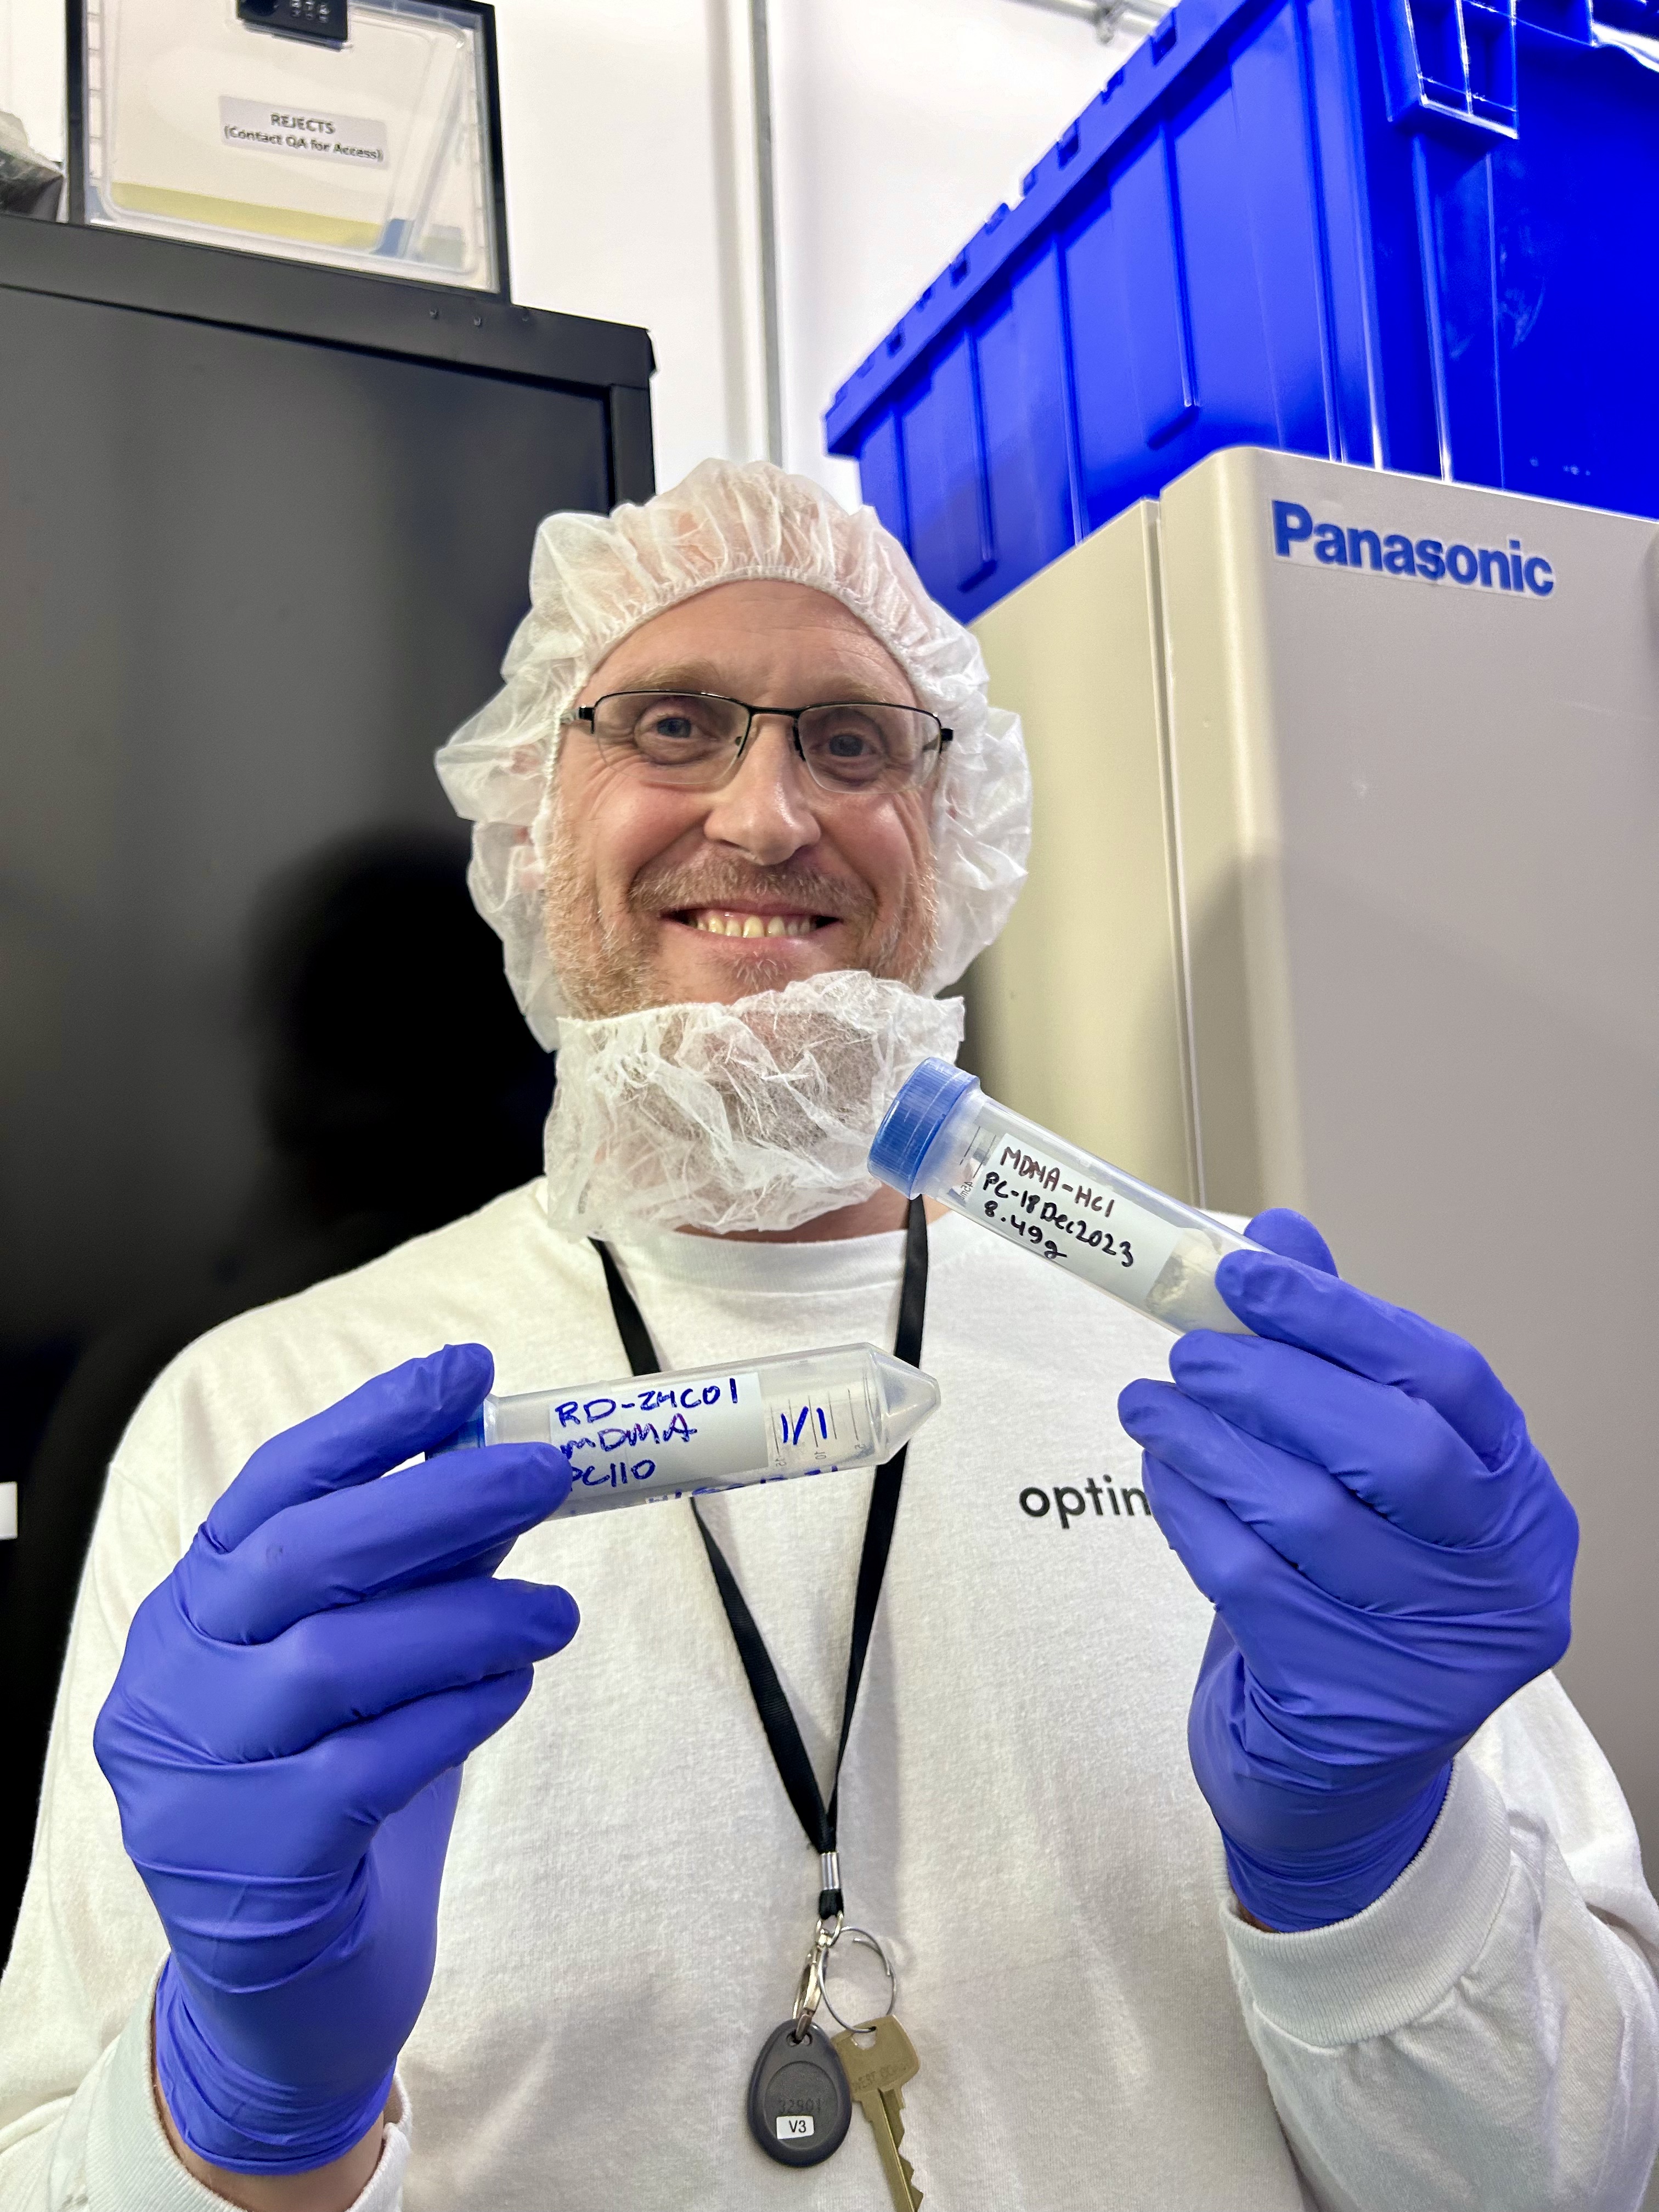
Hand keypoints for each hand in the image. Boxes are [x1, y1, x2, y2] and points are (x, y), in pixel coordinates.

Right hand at [94, 1344, 577, 2173]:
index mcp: (190, 1613)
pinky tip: (505, 1692)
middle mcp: (171, 1684)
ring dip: (470, 1619)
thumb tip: (500, 1465)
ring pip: (340, 1660)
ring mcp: (197, 1780)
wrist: (288, 1993)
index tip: (466, 1372)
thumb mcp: (363, 1666)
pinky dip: (455, 1714)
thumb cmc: (334, 1796)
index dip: (370, 1424)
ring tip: (556, 1616)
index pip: (270, 1488)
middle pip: (300, 1558)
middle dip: (435, 1502)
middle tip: (548, 1474)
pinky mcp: (252, 1868)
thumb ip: (411, 1575)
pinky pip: (371, 1765)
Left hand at [1117, 1211, 1576, 1931]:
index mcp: (1520, 1497)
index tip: (1248, 1272)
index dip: (1343, 1317)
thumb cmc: (1357, 1585)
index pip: (1448, 1379)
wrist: (1340, 1763)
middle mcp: (1500, 1577)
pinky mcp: (1351, 1704)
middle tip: (1187, 1354)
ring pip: (1306, 1515)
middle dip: (1273, 1382)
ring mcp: (1434, 1652)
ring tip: (1148, 1405)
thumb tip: (1279, 1234)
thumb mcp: (1367, 1473)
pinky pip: (1249, 1580)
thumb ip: (1333, 1355)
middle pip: (1391, 1448)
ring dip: (1207, 1443)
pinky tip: (1163, 1476)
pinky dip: (1191, 1513)